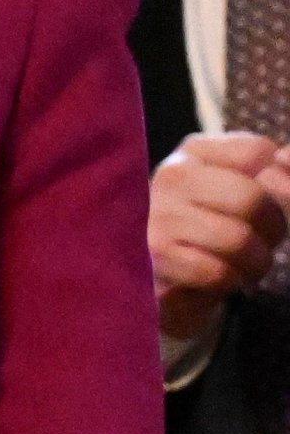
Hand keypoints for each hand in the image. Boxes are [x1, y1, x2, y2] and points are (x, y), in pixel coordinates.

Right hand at [149, 132, 289, 338]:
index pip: (258, 152)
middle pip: (251, 198)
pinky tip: (219, 277)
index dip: (282, 184)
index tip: (272, 205)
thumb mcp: (235, 192)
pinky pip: (217, 272)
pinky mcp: (156, 255)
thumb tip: (287, 160)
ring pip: (238, 240)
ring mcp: (160, 214)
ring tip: (244, 265)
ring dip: (254, 262)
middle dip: (272, 229)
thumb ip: (272, 174)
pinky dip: (229, 280)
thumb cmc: (208, 229)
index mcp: (195, 152)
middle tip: (263, 242)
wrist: (156, 275)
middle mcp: (172, 175)